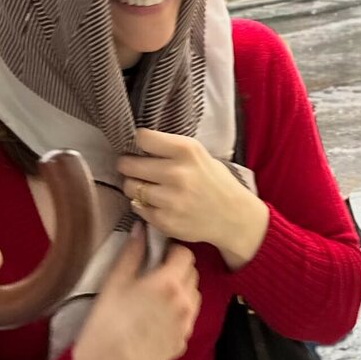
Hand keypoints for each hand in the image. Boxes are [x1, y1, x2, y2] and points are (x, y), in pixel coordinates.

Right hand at [72, 225, 199, 359]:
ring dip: (182, 290)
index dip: (173, 251)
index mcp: (169, 282)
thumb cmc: (106, 320)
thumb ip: (132, 252)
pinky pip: (188, 318)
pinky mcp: (183, 342)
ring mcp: (186, 324)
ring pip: (194, 296)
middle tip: (156, 274)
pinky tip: (157, 318)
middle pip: (193, 274)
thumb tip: (141, 229)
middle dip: (178, 269)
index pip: (186, 254)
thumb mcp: (115, 280)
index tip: (159, 255)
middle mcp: (184, 302)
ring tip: (158, 297)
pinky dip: (179, 312)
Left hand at [117, 129, 268, 265]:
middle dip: (127, 165)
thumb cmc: (214, 181)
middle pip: (128, 164)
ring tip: (145, 186)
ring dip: (134, 186)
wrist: (234, 217)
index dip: (139, 142)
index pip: (143, 138)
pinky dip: (143, 205)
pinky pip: (137, 208)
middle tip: (132, 167)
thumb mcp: (199, 155)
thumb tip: (136, 146)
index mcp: (187, 150)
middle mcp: (177, 173)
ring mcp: (170, 199)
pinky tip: (156, 203)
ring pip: (129, 187)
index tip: (142, 147)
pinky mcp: (165, 221)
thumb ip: (170, 149)